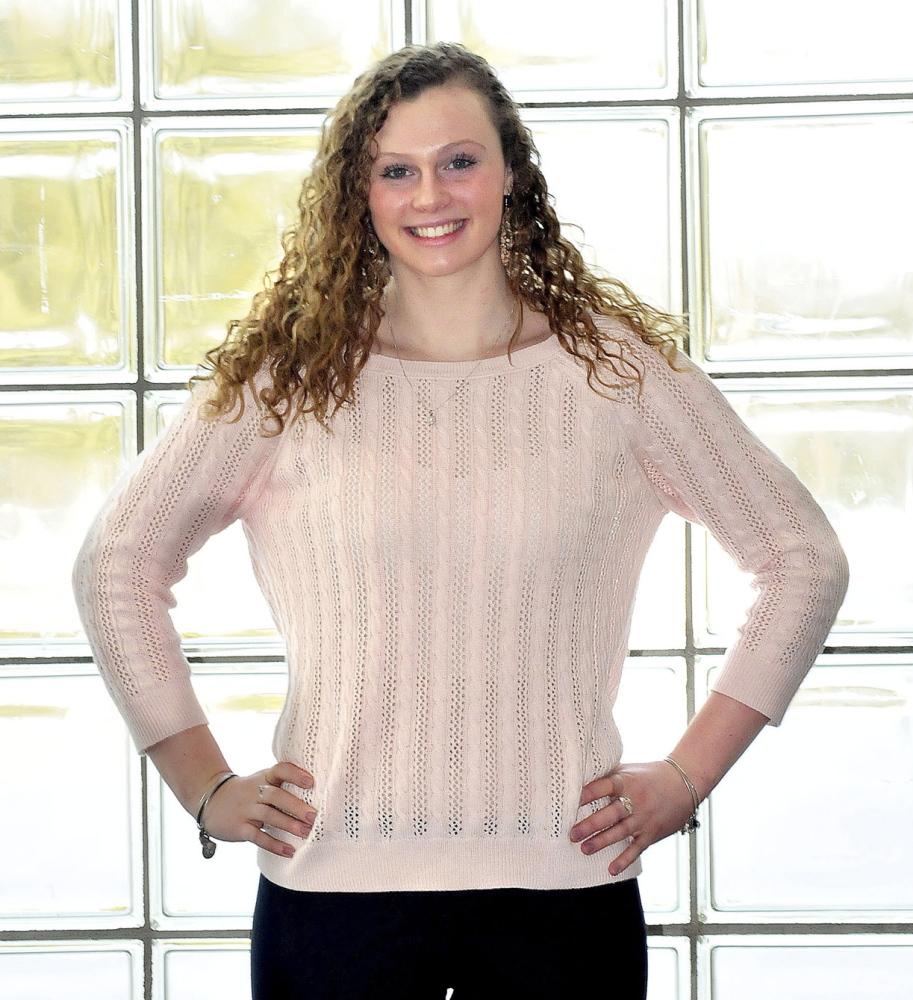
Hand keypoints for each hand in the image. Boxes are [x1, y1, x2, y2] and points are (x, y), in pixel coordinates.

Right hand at [201, 762, 315, 858]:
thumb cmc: (247, 792)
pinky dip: (274, 845)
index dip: (295, 774)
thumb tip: (317, 794)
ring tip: (307, 833)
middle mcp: (255, 791)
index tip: (311, 782)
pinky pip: (258, 837)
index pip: (280, 770)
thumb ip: (282, 785)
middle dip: (296, 806)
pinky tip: (289, 851)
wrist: (211, 801)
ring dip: (289, 825)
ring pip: (269, 816)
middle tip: (314, 816)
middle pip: (277, 796)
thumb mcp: (261, 781)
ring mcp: (246, 810)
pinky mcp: (240, 828)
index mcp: (264, 777)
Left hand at [570, 761, 694, 875]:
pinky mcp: (652, 833)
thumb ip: (607, 776)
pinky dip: (624, 860)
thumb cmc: (650, 774)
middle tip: (572, 834)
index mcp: (626, 781)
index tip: (572, 801)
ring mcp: (644, 818)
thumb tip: (579, 780)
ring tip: (584, 849)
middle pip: (610, 814)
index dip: (588, 793)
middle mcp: (635, 800)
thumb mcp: (628, 769)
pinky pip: (636, 848)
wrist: (684, 783)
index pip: (603, 787)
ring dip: (602, 842)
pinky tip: (611, 869)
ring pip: (620, 832)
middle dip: (590, 825)